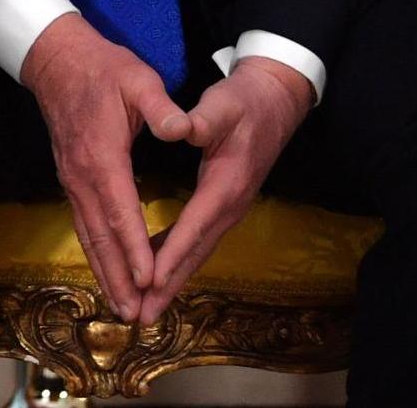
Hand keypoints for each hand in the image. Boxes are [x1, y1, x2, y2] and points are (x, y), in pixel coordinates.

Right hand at [20, 12, 192, 322]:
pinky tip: (106, 272)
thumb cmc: (104, 68)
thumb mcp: (138, 78)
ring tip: (121, 307)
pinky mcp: (71, 179)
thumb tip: (182, 128)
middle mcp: (81, 174)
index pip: (121, 207)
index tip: (148, 278)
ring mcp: (72, 178)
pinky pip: (83, 224)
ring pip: (88, 234)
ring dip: (104, 272)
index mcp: (102, 153)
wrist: (56, 60)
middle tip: (134, 314)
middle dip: (118, 275)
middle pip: (100, 233)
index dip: (135, 245)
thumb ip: (160, 106)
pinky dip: (95, 253)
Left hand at [140, 56, 312, 320]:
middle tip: (142, 315)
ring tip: (144, 308)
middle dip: (169, 284)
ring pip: (196, 251)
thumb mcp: (223, 105)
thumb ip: (202, 119)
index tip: (149, 280)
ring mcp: (228, 208)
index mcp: (226, 183)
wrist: (273, 101)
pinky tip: (153, 271)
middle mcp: (230, 204)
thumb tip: (182, 128)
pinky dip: (175, 260)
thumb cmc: (244, 102)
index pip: (194, 225)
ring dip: (171, 280)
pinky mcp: (222, 205)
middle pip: (196, 252)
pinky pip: (196, 240)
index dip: (172, 253)